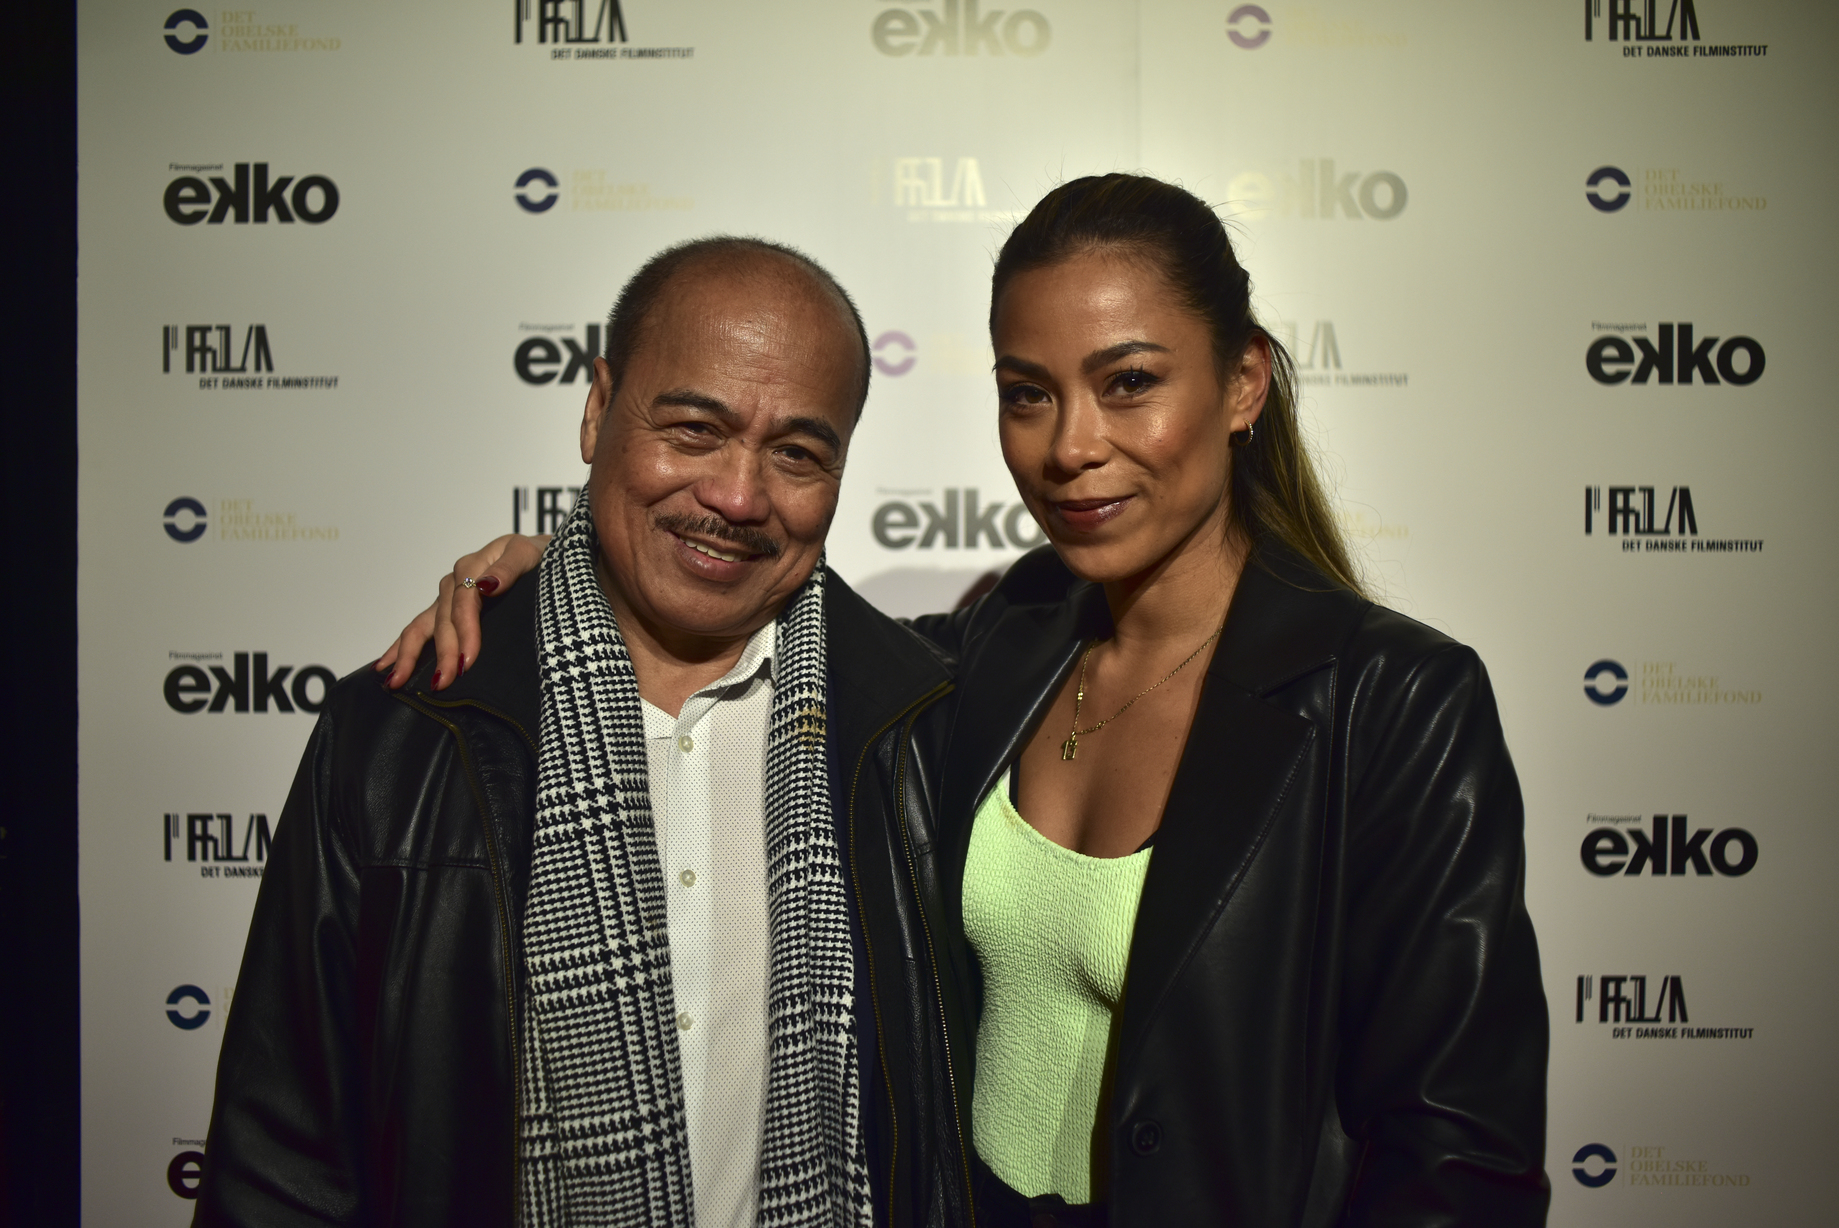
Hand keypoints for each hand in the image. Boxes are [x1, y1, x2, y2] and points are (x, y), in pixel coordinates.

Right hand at [375, 534, 549, 690]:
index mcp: (473, 567)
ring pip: (421, 626)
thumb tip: (487, 585)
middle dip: (440, 653)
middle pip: (442, 620)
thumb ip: (509, 568)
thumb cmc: (539, 557)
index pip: (464, 604)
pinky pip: (419, 628)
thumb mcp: (529, 554)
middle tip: (442, 683)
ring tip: (397, 681)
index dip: (465, 633)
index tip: (467, 661)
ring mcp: (447, 597)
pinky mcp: (446, 609)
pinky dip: (400, 647)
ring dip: (408, 654)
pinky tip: (385, 667)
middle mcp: (455, 582)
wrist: (543, 555)